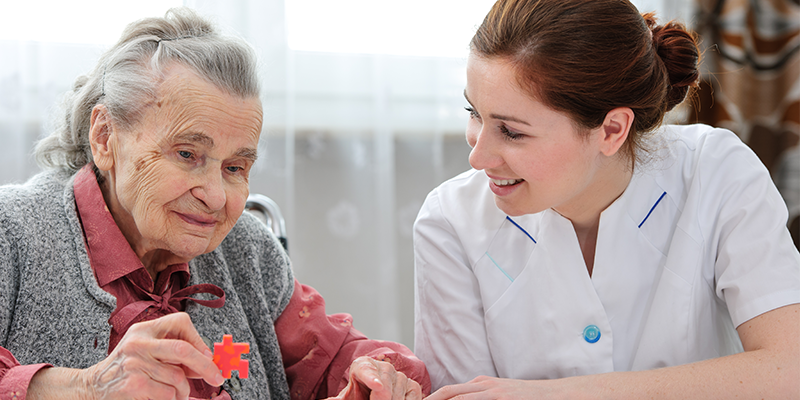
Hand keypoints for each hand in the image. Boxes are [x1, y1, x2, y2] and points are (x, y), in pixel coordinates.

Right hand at [81, 312, 224, 399]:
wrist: (91, 387)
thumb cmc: (125, 370)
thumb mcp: (145, 351)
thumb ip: (171, 353)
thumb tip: (208, 362)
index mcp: (144, 330)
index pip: (180, 321)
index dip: (199, 340)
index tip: (208, 356)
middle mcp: (138, 343)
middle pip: (184, 350)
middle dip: (206, 366)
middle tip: (218, 378)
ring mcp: (135, 364)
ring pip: (178, 379)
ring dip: (183, 392)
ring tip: (175, 394)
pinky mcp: (134, 385)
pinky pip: (168, 394)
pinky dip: (172, 399)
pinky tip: (161, 398)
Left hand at [329, 356, 422, 399]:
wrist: (369, 398)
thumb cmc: (357, 397)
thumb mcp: (346, 397)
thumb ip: (337, 399)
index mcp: (362, 366)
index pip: (366, 371)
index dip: (371, 379)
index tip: (377, 387)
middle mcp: (383, 367)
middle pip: (385, 387)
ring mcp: (399, 375)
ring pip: (398, 394)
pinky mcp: (413, 386)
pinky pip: (413, 396)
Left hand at [426, 376, 558, 399]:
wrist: (556, 395)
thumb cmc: (526, 398)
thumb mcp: (500, 394)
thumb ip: (478, 397)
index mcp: (480, 384)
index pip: (447, 393)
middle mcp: (484, 386)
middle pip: (448, 395)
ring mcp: (494, 393)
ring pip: (459, 399)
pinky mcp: (503, 399)